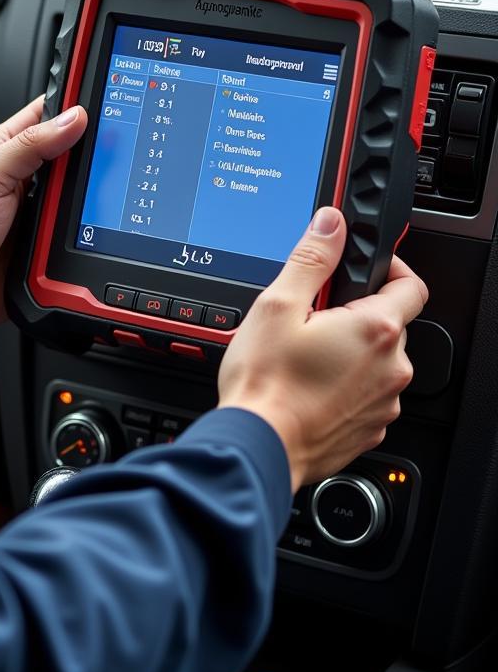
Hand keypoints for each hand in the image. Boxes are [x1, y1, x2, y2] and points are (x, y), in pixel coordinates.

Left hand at [0, 97, 86, 335]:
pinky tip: (87, 236)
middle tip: (107, 161)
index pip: (51, 116)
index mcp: (9, 150)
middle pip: (76, 161)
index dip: (76, 107)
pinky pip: (77, 238)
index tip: (106, 101)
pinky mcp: (46, 246)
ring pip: (82, 201)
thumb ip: (30, 145)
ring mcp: (39, 214)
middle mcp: (27, 180)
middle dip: (93, 161)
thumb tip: (73, 118)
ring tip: (92, 205)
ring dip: (88, 204)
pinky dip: (84, 238)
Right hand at [217, 207, 426, 492]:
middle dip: (355, 314)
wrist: (260, 446)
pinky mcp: (370, 428)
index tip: (365, 268)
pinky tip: (308, 385)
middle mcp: (391, 367)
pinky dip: (344, 385)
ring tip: (304, 356)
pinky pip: (366, 394)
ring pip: (376, 362)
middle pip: (389, 324)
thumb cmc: (266, 383)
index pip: (411, 284)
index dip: (390, 268)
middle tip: (313, 317)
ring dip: (350, 352)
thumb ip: (311, 259)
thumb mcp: (278, 305)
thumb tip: (331, 225)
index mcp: (375, 330)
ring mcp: (384, 402)